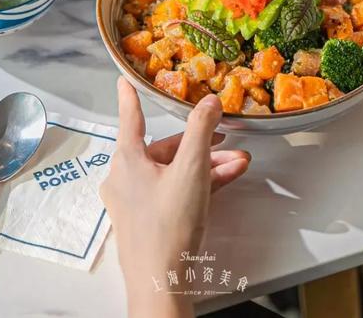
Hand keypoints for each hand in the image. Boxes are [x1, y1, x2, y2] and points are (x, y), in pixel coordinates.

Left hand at [100, 77, 249, 317]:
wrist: (161, 283)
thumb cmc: (169, 224)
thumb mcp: (191, 168)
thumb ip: (201, 129)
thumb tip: (209, 100)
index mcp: (127, 159)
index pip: (130, 117)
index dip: (130, 95)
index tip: (124, 79)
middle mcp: (125, 177)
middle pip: (163, 148)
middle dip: (200, 143)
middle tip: (225, 137)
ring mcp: (134, 201)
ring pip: (173, 171)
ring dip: (206, 165)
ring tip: (238, 162)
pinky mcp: (147, 220)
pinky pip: (173, 191)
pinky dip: (197, 184)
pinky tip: (226, 180)